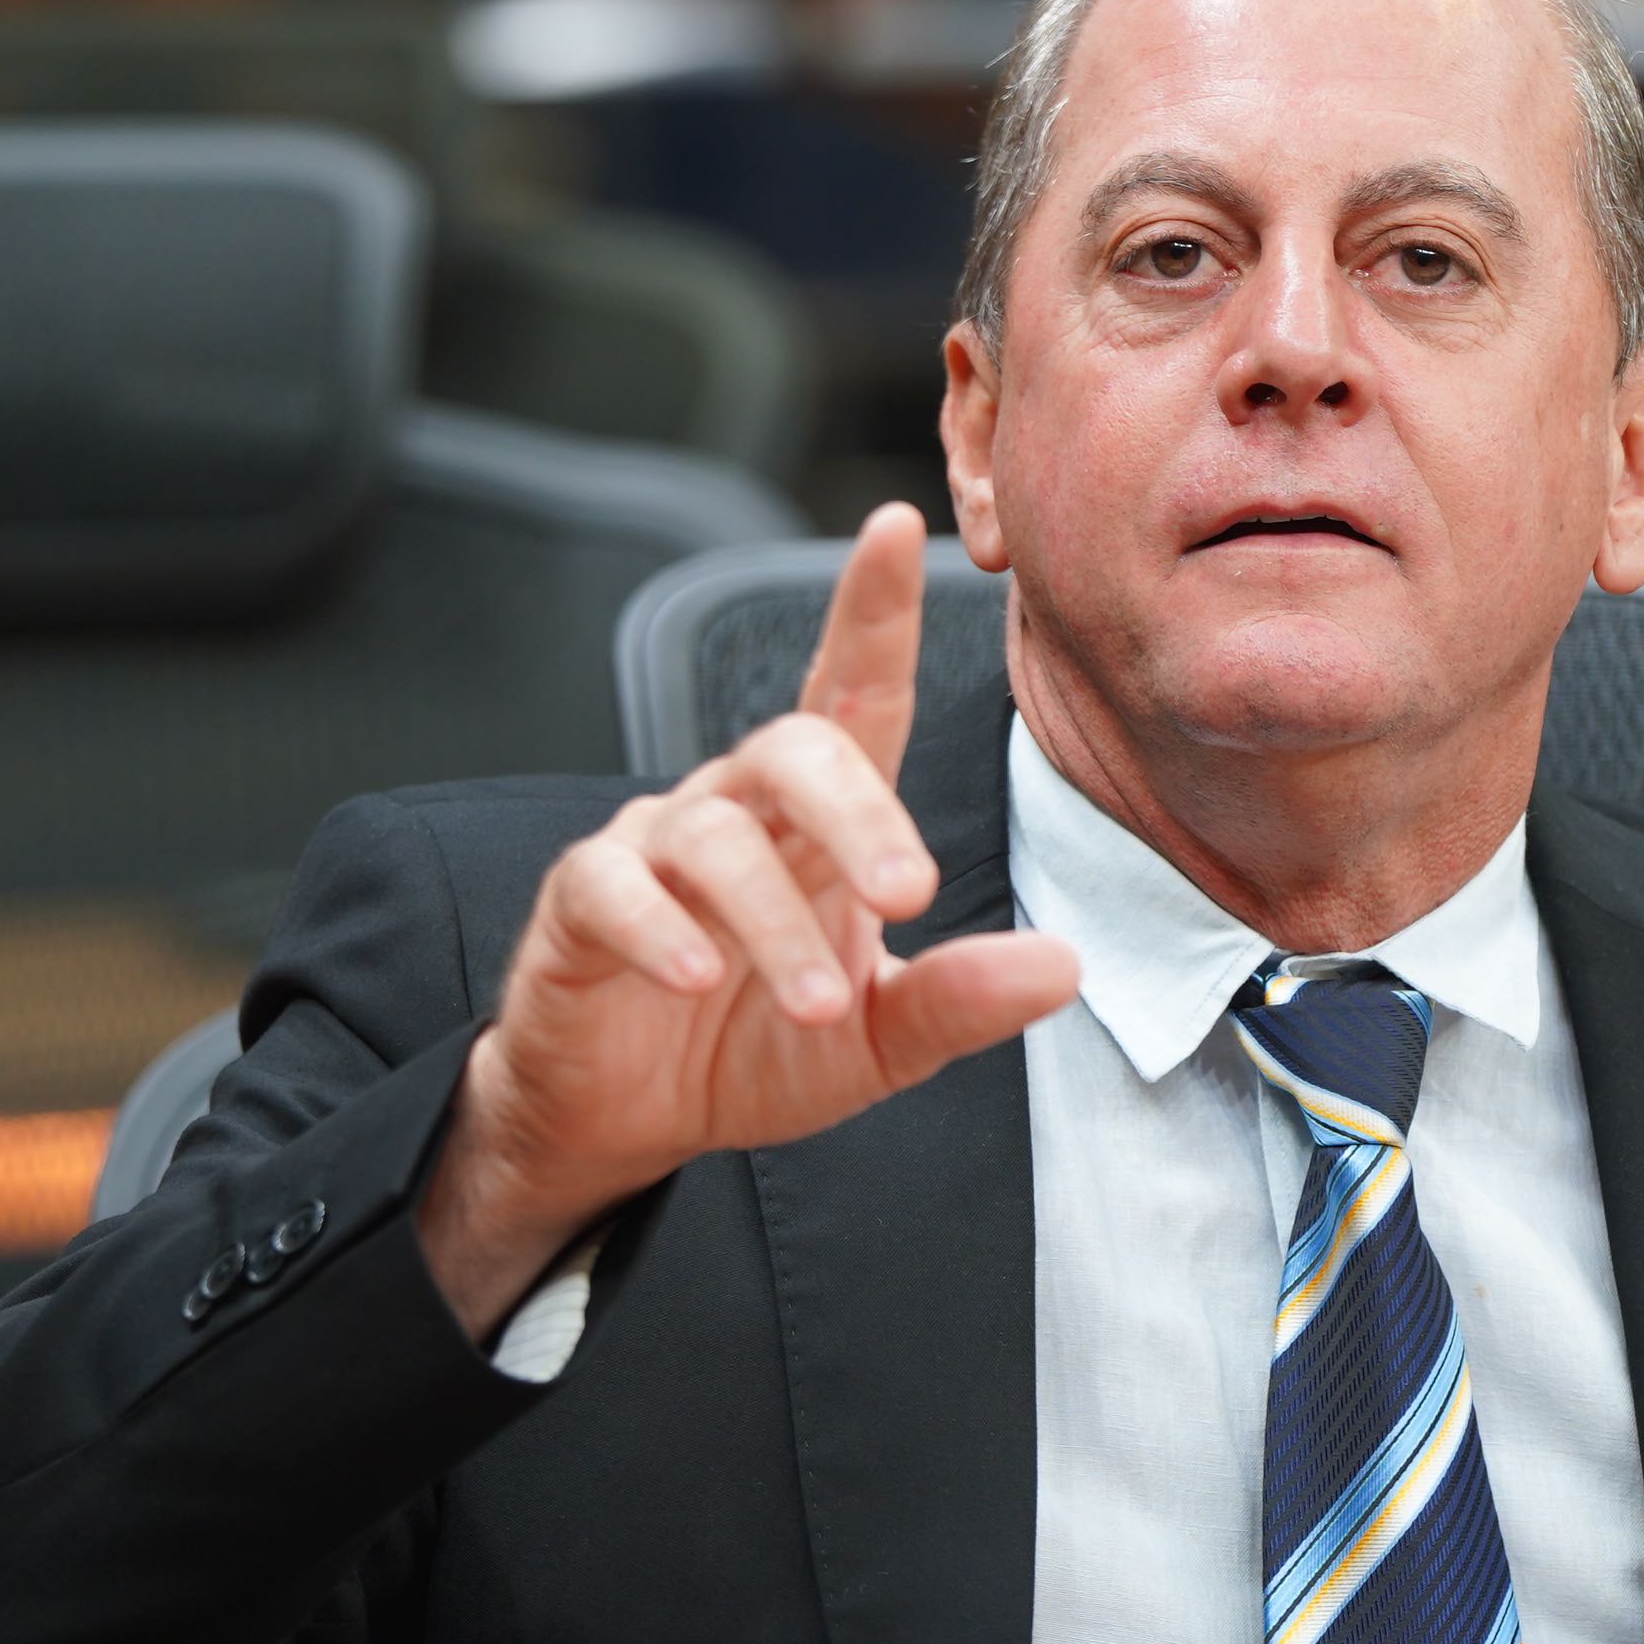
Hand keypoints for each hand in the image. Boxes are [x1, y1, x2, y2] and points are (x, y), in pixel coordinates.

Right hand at [416, 504, 1080, 1337]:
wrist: (630, 1118)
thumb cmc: (757, 1048)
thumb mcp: (882, 1040)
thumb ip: (963, 999)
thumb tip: (1064, 967)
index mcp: (820, 823)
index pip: (853, 695)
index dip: (872, 612)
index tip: (900, 526)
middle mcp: (739, 809)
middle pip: (795, 748)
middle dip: (858, 812)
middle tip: (909, 895)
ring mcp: (653, 848)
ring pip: (712, 832)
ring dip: (772, 919)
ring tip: (815, 1003)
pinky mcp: (579, 903)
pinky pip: (611, 885)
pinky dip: (656, 926)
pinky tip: (695, 975)